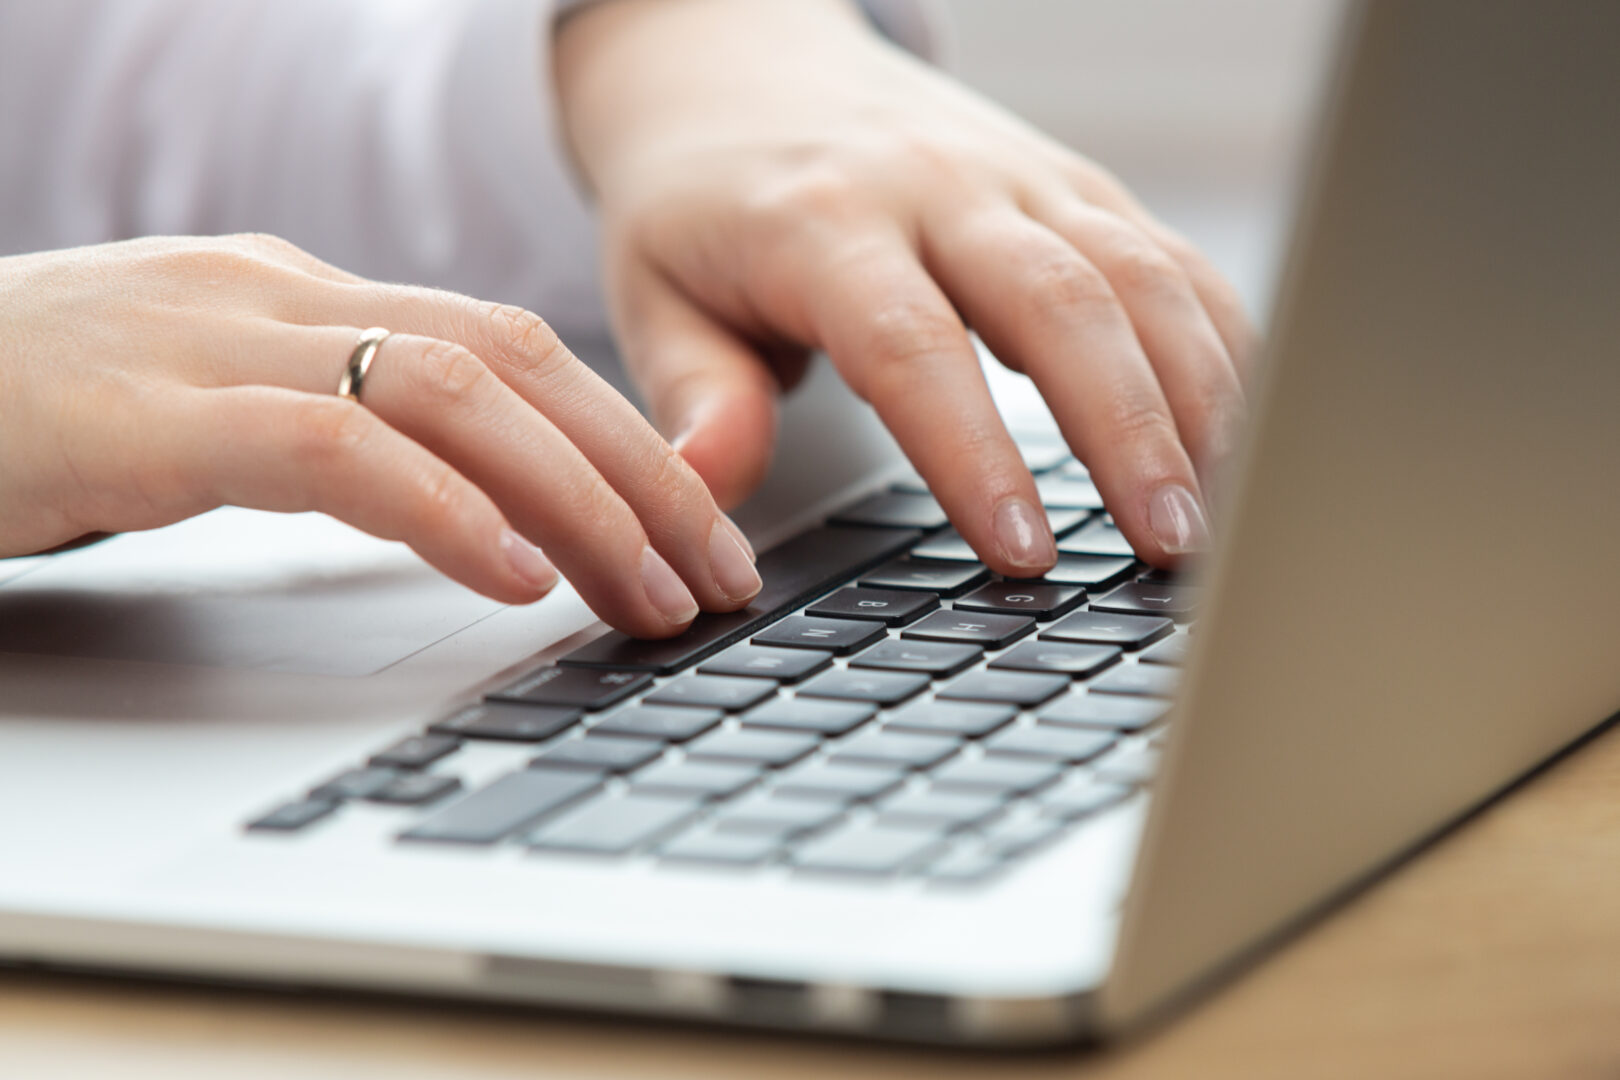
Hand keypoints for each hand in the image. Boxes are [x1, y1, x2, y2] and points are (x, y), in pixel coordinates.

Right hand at [0, 235, 760, 636]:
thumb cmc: (46, 411)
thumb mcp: (221, 405)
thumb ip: (345, 428)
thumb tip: (484, 503)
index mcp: (313, 297)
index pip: (518, 346)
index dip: (632, 440)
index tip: (704, 531)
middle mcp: (284, 299)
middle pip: (519, 362)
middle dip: (641, 475)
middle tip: (717, 577)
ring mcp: (215, 343)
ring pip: (453, 393)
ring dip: (577, 501)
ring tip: (646, 593)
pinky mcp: (143, 417)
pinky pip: (332, 450)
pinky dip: (441, 512)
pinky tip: (510, 577)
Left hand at [556, 0, 1253, 572]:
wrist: (742, 66)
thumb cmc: (700, 200)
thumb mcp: (657, 296)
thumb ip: (697, 396)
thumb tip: (707, 492)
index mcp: (823, 220)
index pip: (913, 345)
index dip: (974, 452)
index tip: (1021, 552)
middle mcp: (937, 186)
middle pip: (1061, 302)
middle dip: (1128, 431)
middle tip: (1168, 544)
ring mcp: (1019, 176)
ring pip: (1138, 274)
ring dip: (1195, 393)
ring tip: (1221, 508)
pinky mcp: (1071, 183)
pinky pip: (1167, 256)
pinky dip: (1217, 339)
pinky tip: (1238, 425)